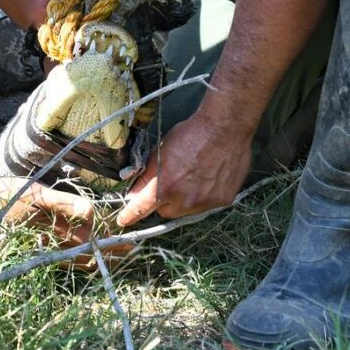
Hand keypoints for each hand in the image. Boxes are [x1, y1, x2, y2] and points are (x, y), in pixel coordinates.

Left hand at [116, 112, 251, 227]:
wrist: (225, 127)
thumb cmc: (190, 134)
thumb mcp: (160, 151)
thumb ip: (146, 176)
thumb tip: (134, 193)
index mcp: (165, 186)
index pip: (141, 208)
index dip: (130, 215)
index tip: (124, 221)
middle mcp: (185, 199)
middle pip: (166, 212)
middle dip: (164, 202)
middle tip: (170, 183)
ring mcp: (206, 202)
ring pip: (187, 211)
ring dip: (185, 200)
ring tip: (192, 177)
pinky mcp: (223, 201)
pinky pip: (206, 206)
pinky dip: (204, 196)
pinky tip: (208, 178)